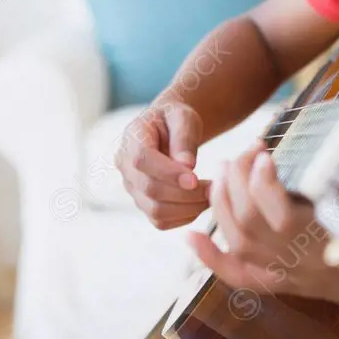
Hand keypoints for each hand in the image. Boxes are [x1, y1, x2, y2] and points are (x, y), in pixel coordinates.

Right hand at [115, 99, 210, 229]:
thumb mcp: (183, 117)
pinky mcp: (143, 204)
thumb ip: (184, 137)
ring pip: (155, 210)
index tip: (195, 178)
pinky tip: (200, 202)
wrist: (168, 128)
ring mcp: (132, 188)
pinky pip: (161, 221)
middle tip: (214, 188)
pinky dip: (184, 217)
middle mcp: (125, 165)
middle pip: (150, 188)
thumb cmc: (175, 119)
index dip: (168, 173)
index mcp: (132, 138)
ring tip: (211, 195)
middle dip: (186, 193)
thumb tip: (187, 166)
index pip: (142, 159)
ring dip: (188, 208)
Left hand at [186, 67, 338, 303]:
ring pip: (240, 244)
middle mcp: (302, 258)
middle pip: (252, 224)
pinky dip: (211, 258)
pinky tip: (191, 234)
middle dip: (239, 185)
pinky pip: (239, 276)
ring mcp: (288, 273)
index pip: (283, 214)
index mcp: (327, 232)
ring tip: (221, 172)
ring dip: (222, 206)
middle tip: (241, 153)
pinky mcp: (279, 284)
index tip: (264, 153)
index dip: (265, 185)